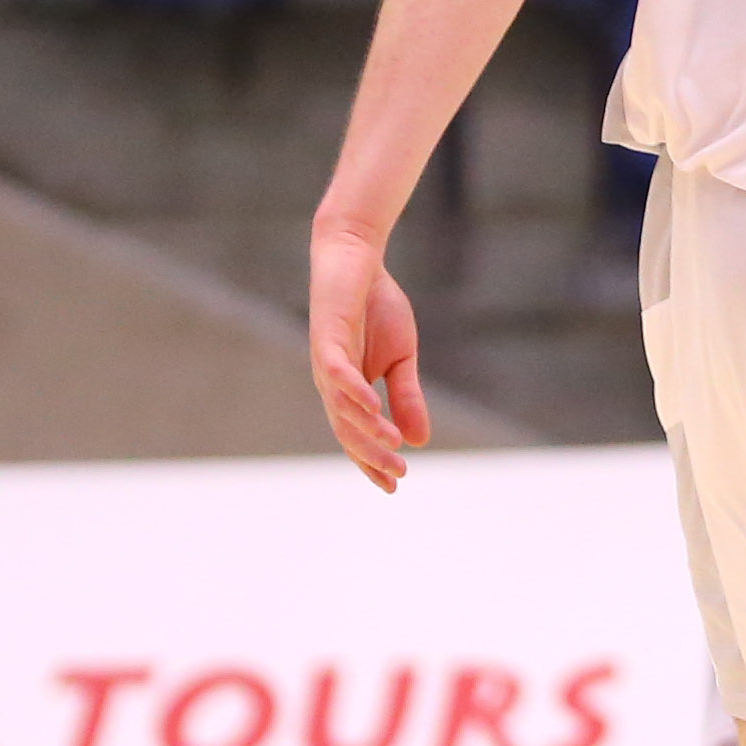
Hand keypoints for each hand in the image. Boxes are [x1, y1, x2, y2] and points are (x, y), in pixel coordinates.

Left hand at [308, 222, 432, 490]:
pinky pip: (337, 370)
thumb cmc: (376, 307)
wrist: (357, 260)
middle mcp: (331, 382)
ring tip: (393, 446)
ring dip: (366, 428)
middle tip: (398, 473)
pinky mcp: (328, 336)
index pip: (355, 435)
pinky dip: (352, 390)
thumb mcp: (402, 359)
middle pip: (346, 429)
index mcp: (348, 389)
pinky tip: (372, 405)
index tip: (394, 486)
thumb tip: (418, 441)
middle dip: (371, 454)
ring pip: (341, 406)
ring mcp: (327, 360)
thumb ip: (407, 397)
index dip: (372, 461)